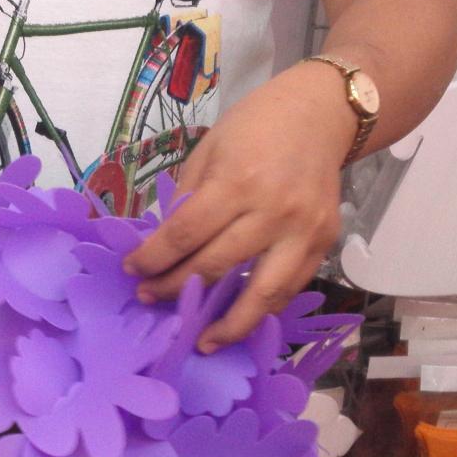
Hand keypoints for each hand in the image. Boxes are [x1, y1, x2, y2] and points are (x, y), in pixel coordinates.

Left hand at [124, 62, 355, 351]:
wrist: (321, 114)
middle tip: (150, 300)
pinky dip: (265, 310)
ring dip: (230, 325)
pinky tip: (241, 322)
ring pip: (262, 293)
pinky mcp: (324, 243)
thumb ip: (187, 201)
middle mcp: (273, 211)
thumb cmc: (255, 127)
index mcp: (237, 183)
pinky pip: (290, 288)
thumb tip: (162, 248)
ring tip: (203, 342)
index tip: (132, 271)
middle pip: (216, 267)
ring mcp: (303, 232)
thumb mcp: (208, 151)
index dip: (153, 260)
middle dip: (176, 289)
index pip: (184, 235)